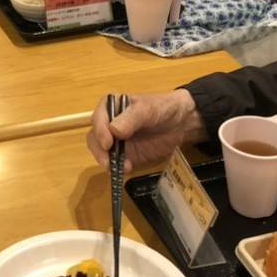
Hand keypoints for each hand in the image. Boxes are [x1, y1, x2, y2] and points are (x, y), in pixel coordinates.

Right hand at [86, 90, 207, 173]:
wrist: (182, 123)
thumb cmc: (163, 108)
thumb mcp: (148, 109)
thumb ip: (131, 118)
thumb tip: (112, 131)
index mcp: (112, 106)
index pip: (98, 118)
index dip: (100, 130)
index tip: (107, 144)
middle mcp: (110, 124)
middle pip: (95, 137)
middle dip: (100, 151)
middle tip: (109, 163)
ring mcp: (117, 141)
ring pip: (101, 152)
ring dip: (107, 162)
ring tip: (123, 168)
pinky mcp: (126, 156)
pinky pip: (115, 164)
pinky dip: (116, 169)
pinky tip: (127, 170)